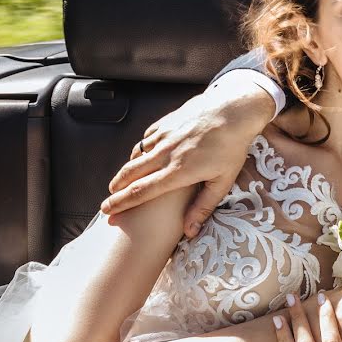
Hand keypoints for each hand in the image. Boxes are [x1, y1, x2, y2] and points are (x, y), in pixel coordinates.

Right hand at [100, 77, 273, 236]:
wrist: (234, 109)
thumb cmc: (232, 146)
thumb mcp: (223, 181)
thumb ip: (203, 207)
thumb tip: (189, 232)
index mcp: (178, 171)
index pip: (141, 192)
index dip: (121, 203)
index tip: (107, 211)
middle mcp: (166, 153)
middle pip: (131, 174)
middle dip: (116, 189)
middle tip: (108, 201)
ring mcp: (164, 136)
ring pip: (136, 155)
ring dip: (126, 170)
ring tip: (123, 182)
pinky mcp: (166, 122)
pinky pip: (146, 140)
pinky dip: (140, 150)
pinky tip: (143, 156)